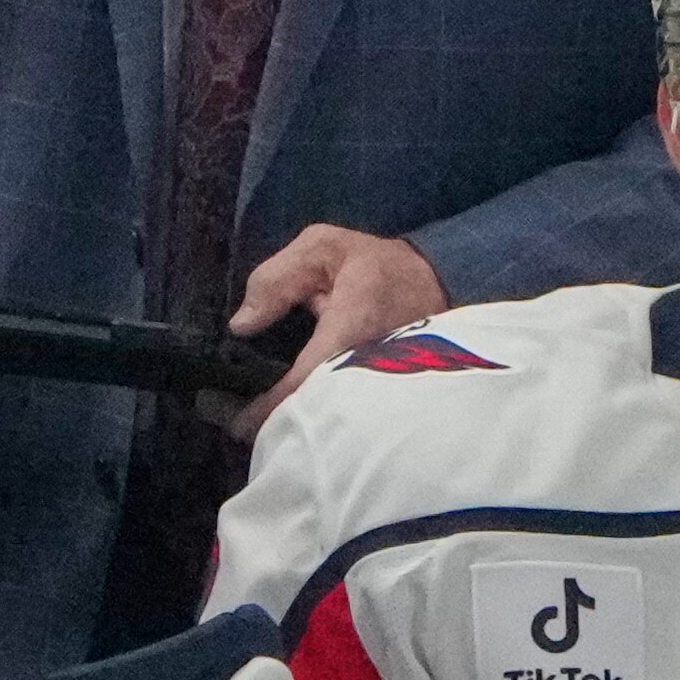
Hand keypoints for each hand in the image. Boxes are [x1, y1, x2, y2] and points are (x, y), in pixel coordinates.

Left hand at [228, 224, 446, 438]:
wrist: (439, 281)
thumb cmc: (377, 264)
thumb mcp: (323, 248)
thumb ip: (277, 278)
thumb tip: (241, 325)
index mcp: (351, 327)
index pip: (307, 377)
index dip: (272, 405)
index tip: (239, 424)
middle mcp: (370, 366)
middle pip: (320, 410)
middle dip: (281, 423)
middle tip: (241, 431)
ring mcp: (381, 386)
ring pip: (334, 417)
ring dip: (300, 423)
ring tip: (263, 430)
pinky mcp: (385, 394)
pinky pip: (347, 411)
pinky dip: (320, 415)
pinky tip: (298, 417)